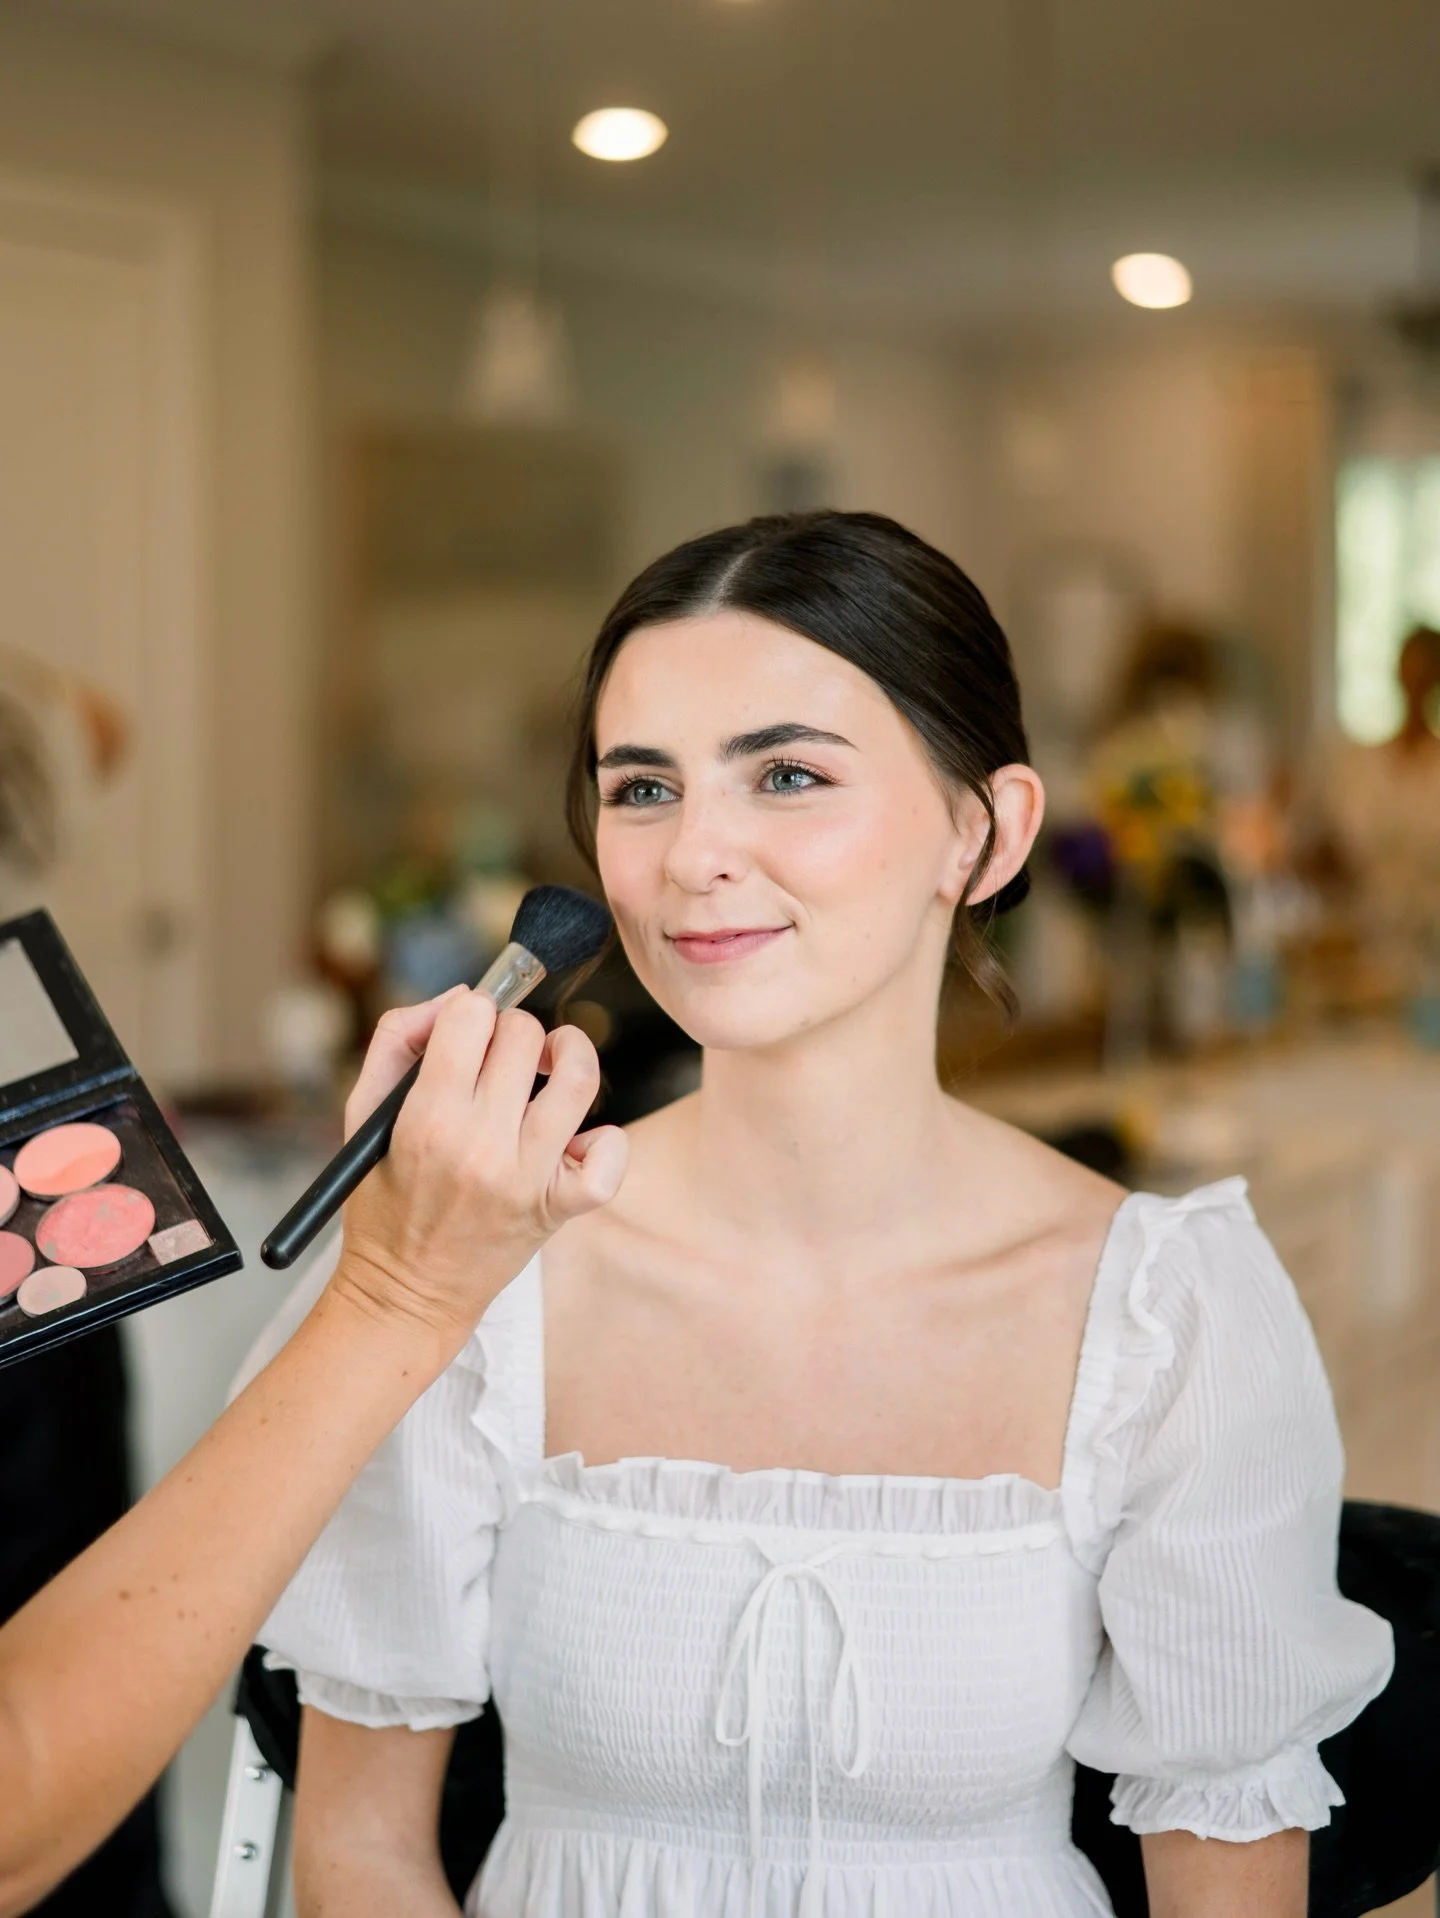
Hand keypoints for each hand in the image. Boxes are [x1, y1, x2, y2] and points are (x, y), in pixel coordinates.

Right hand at [328, 988, 627, 1339]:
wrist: (406, 1294)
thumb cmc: (383, 1200)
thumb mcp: (364, 1115)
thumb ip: (400, 1040)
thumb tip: (460, 996)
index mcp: (426, 1118)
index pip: (472, 1016)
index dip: (472, 1012)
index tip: (469, 1034)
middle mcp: (480, 1145)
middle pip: (525, 1036)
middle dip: (513, 1033)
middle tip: (501, 1059)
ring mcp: (526, 1178)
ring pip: (579, 1079)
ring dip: (570, 1055)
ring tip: (551, 1065)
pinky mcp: (558, 1209)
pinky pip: (609, 1158)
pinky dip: (605, 1140)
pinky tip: (576, 1138)